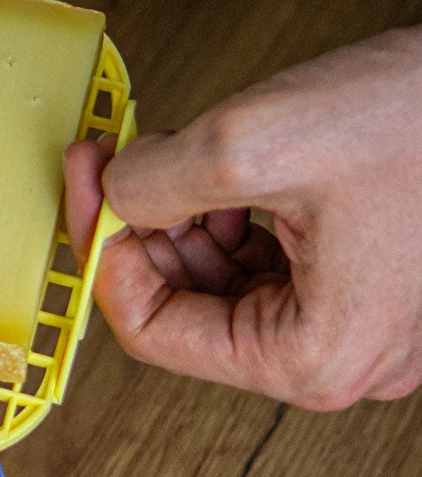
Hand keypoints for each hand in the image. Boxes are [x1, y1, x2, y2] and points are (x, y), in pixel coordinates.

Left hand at [64, 26, 421, 409]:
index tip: (86, 191)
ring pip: (217, 280)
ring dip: (177, 217)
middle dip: (137, 228)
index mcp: (313, 356)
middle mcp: (339, 356)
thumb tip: (113, 194)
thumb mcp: (254, 143)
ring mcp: (354, 320)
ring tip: (166, 154)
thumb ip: (156, 182)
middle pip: (183, 307)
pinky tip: (214, 168)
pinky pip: (260, 259)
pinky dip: (222, 213)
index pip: (151, 333)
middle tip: (106, 161)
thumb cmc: (421, 120)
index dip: (101, 255)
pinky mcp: (361, 279)